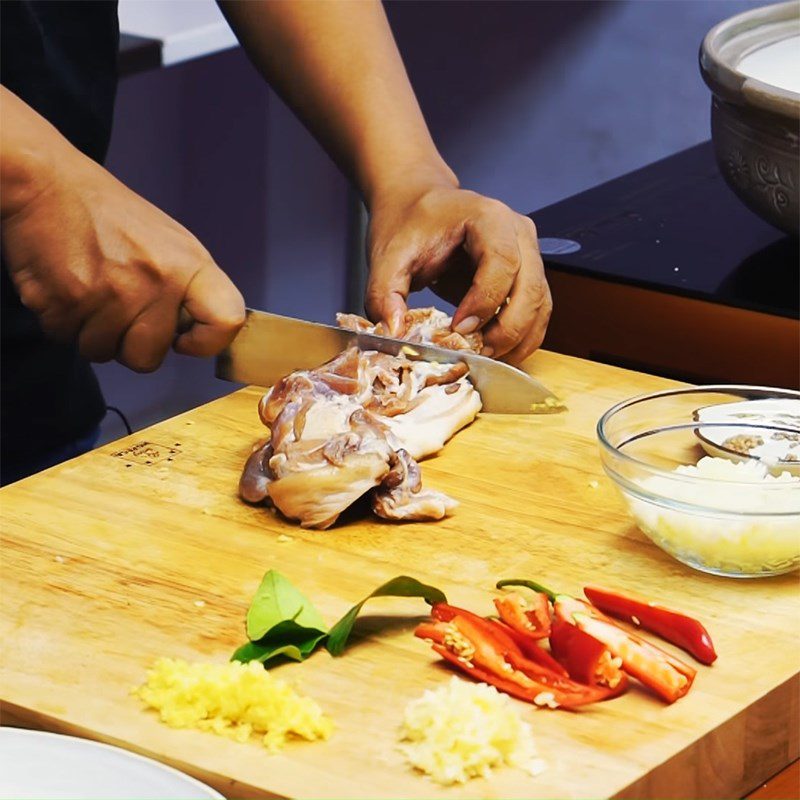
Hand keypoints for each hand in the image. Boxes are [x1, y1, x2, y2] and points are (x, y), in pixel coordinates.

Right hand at [2, 142, 244, 371]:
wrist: (47, 183)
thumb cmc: (110, 216)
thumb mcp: (170, 242)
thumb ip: (188, 288)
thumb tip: (195, 333)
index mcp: (188, 265)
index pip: (227, 321)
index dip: (207, 342)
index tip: (186, 339)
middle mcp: (155, 283)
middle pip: (149, 358)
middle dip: (130, 344)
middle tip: (119, 309)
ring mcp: (110, 296)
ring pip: (103, 352)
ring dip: (93, 332)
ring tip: (91, 292)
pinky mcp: (66, 303)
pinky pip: (67, 339)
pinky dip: (64, 322)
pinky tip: (68, 288)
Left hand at [365, 181, 551, 363]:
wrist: (419, 204)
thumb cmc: (409, 223)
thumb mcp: (388, 256)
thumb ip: (384, 293)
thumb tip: (393, 331)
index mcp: (488, 217)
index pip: (502, 262)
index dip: (484, 300)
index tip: (458, 328)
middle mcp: (517, 232)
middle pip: (530, 288)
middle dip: (507, 329)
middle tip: (477, 353)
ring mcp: (528, 253)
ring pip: (540, 304)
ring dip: (518, 338)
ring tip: (485, 356)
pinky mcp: (527, 274)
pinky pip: (537, 311)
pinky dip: (522, 337)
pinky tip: (497, 352)